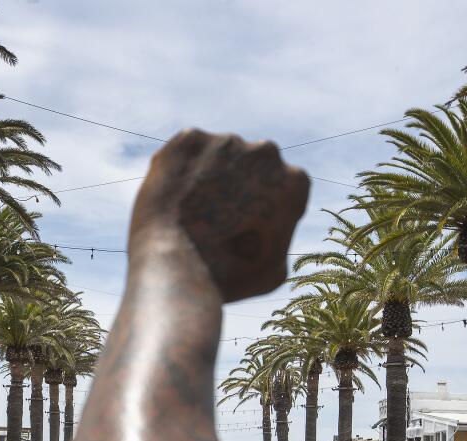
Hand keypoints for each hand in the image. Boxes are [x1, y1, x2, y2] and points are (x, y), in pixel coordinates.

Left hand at [129, 129, 309, 301]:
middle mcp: (266, 152)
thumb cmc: (228, 275)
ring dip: (206, 177)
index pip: (281, 188)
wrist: (175, 263)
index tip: (243, 227)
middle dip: (236, 186)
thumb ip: (280, 242)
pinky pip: (185, 153)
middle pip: (250, 167)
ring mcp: (227, 142)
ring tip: (187, 212)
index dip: (262, 208)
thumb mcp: (273, 271)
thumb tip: (271, 233)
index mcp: (295, 181)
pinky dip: (178, 171)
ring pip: (217, 158)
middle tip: (212, 218)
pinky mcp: (190, 138)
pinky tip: (171, 199)